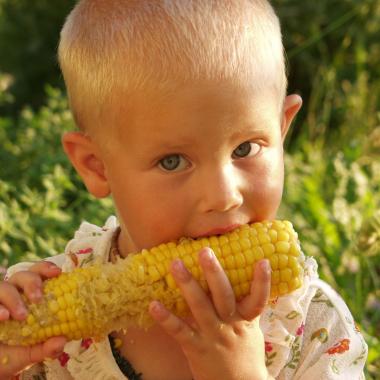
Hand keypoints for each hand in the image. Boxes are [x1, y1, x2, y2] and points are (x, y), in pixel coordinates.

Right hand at [0, 261, 66, 378]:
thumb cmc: (13, 354)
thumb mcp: (31, 353)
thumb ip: (47, 348)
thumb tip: (62, 341)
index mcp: (28, 297)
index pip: (38, 274)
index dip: (46, 268)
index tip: (58, 272)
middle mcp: (12, 295)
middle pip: (21, 275)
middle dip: (32, 282)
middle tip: (38, 298)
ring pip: (3, 287)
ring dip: (13, 298)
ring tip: (21, 315)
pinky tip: (3, 317)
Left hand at [149, 248, 270, 379]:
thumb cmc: (244, 353)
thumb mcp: (251, 329)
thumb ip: (244, 306)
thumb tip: (243, 278)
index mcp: (246, 319)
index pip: (258, 299)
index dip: (262, 281)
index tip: (262, 260)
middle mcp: (230, 325)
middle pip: (223, 296)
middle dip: (214, 273)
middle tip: (205, 251)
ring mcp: (212, 336)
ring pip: (200, 307)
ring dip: (187, 284)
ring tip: (175, 264)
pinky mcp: (196, 348)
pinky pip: (179, 331)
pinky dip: (166, 318)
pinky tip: (153, 304)